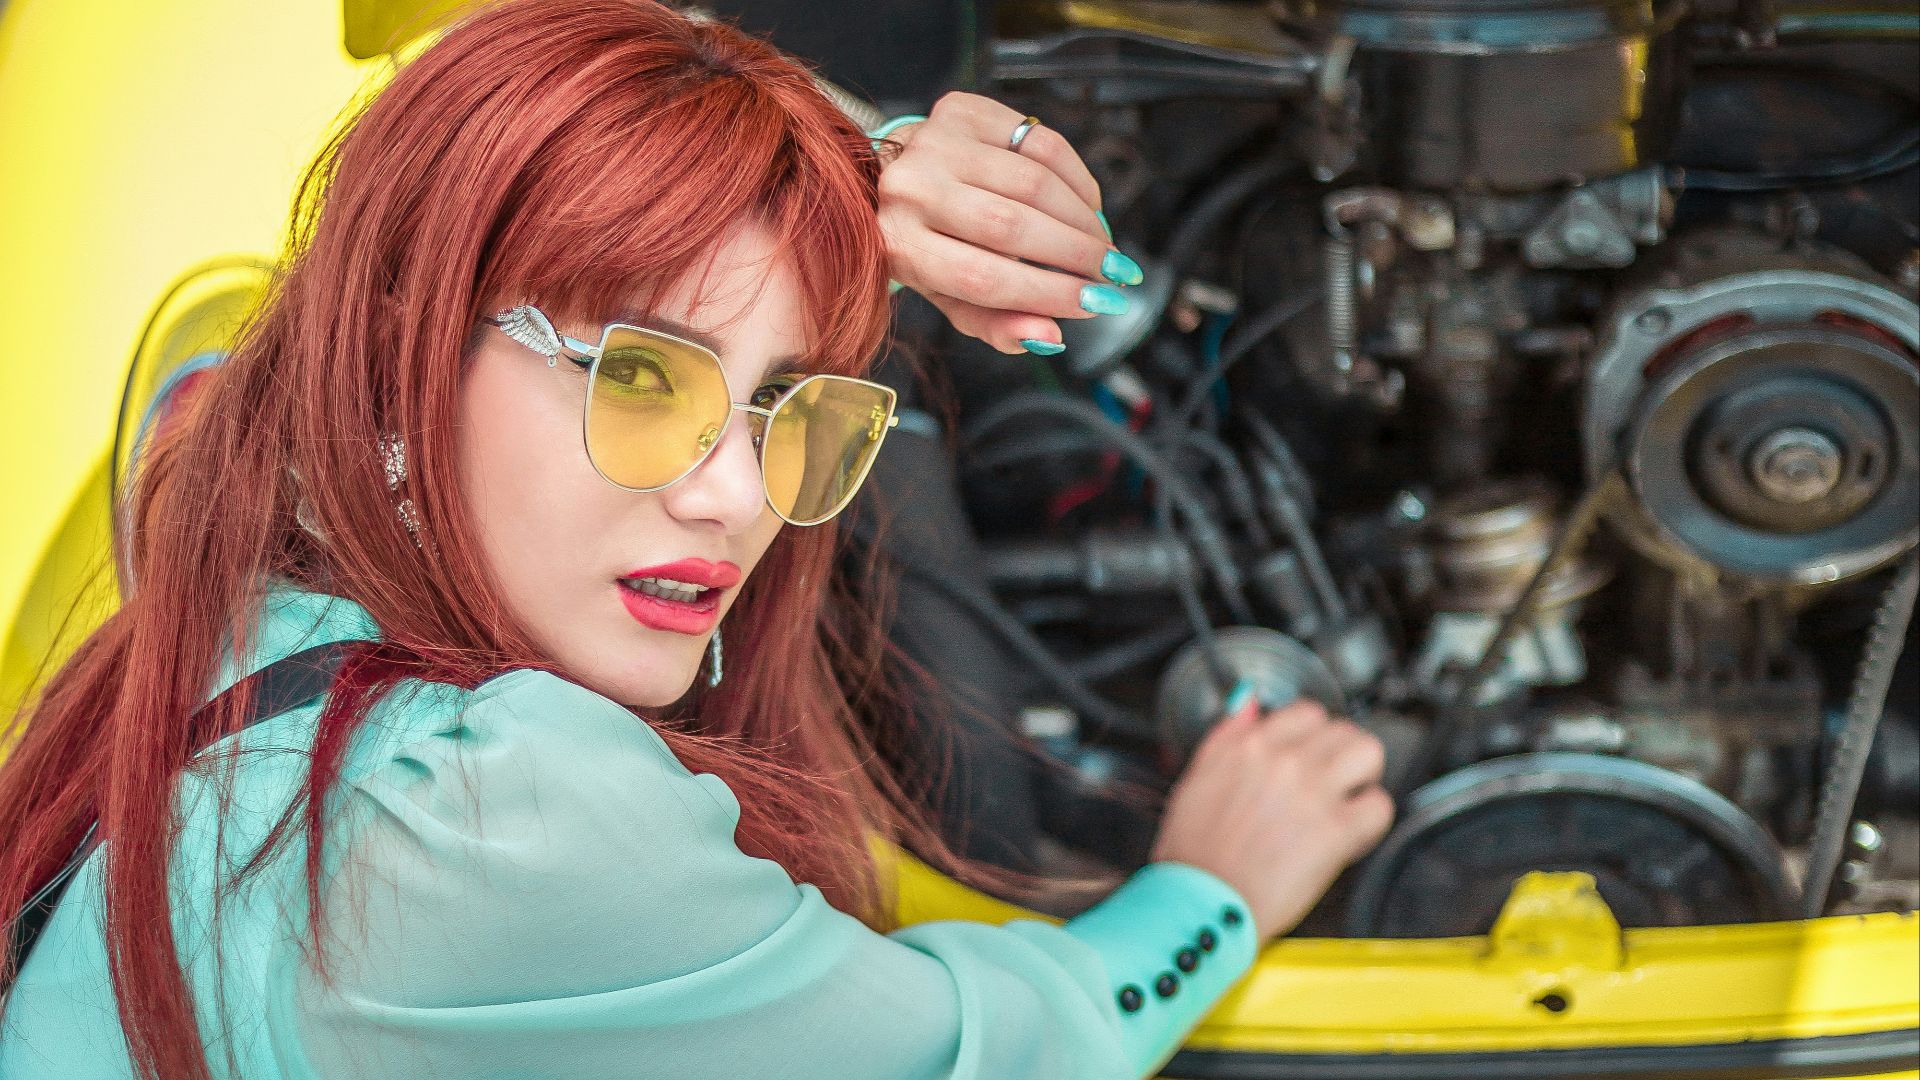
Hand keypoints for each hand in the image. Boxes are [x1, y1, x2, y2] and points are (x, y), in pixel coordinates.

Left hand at [875, 92, 1142, 354]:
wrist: (891, 176)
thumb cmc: (928, 244)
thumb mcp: (950, 295)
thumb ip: (995, 324)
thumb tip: (1049, 337)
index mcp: (900, 246)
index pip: (984, 278)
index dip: (1049, 293)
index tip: (1098, 304)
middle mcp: (910, 189)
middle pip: (1012, 226)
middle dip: (1077, 255)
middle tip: (1116, 274)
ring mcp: (934, 142)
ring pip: (1033, 182)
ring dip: (1083, 219)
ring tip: (1104, 245)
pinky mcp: (962, 110)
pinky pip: (1040, 141)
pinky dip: (1077, 177)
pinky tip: (1089, 206)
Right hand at [1149, 695, 1394, 941]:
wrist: (1201, 904)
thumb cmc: (1194, 855)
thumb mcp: (1196, 779)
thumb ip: (1226, 735)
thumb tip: (1248, 705)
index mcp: (1250, 746)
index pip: (1307, 713)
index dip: (1312, 736)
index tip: (1309, 755)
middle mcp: (1284, 762)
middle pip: (1343, 729)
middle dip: (1340, 755)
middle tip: (1331, 781)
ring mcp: (1313, 793)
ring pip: (1368, 753)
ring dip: (1362, 776)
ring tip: (1347, 800)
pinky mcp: (1335, 831)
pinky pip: (1378, 805)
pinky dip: (1371, 820)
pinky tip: (1351, 834)